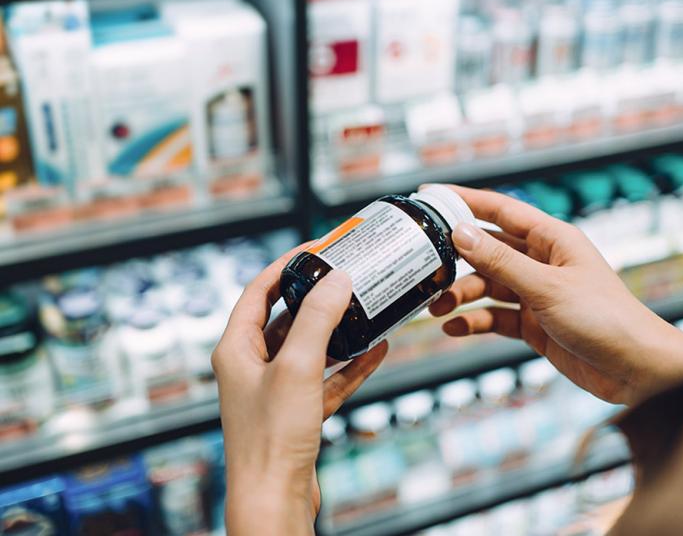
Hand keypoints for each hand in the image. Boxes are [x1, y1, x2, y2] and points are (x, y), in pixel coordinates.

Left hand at [212, 246, 387, 534]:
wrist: (275, 500)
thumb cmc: (270, 437)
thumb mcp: (297, 366)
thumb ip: (318, 320)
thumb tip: (337, 280)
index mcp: (236, 349)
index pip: (257, 292)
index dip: (284, 267)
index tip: (314, 251)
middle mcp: (251, 367)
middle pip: (286, 319)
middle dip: (317, 298)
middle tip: (345, 278)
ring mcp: (275, 391)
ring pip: (310, 349)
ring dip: (338, 331)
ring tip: (366, 309)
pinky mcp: (297, 413)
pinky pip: (327, 379)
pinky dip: (350, 365)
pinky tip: (377, 350)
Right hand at [429, 186, 682, 405]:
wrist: (636, 370)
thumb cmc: (606, 318)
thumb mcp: (546, 287)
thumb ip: (501, 262)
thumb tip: (460, 233)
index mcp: (552, 239)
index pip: (501, 210)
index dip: (464, 201)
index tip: (430, 196)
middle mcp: (542, 262)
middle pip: (488, 251)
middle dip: (457, 260)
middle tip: (426, 269)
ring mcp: (537, 294)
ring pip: (488, 286)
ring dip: (462, 295)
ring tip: (438, 308)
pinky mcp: (534, 324)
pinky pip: (495, 317)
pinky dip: (475, 321)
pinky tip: (456, 327)